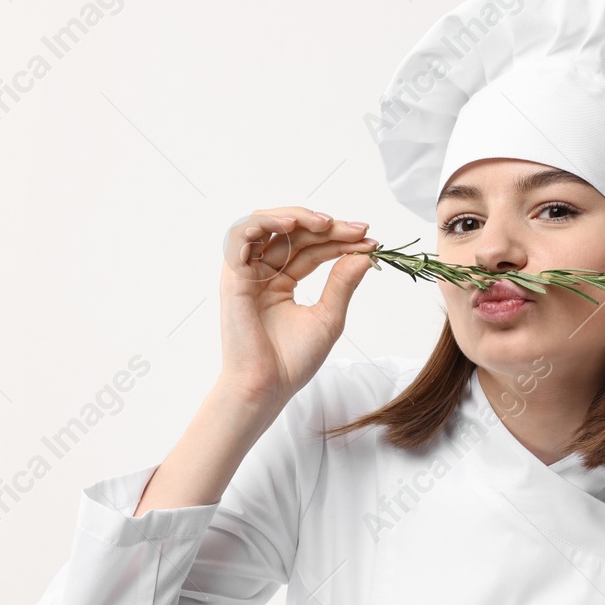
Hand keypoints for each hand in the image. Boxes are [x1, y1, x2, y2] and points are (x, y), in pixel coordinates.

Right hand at [218, 206, 378, 413]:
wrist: (266, 387)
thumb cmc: (292, 361)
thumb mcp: (328, 317)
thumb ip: (342, 284)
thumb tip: (364, 255)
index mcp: (282, 282)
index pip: (313, 249)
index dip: (341, 241)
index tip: (371, 242)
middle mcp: (263, 272)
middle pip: (295, 234)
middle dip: (329, 227)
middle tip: (360, 230)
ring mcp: (247, 272)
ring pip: (268, 225)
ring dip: (299, 217)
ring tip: (329, 224)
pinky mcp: (233, 275)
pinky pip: (244, 234)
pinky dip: (268, 222)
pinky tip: (295, 225)